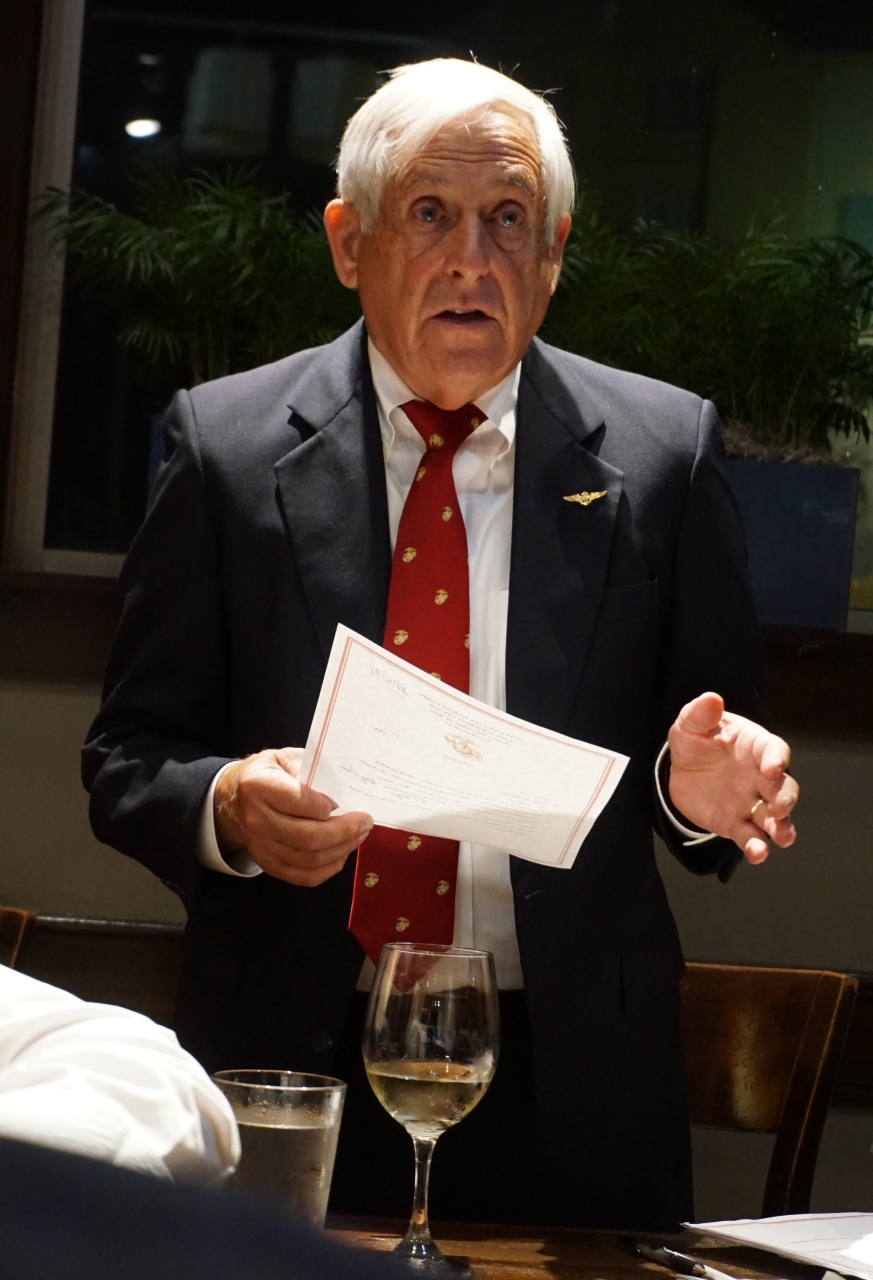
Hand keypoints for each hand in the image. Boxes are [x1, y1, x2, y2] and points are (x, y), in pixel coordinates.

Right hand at [214, 748, 372, 886]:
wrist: (232, 800)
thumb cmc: (267, 774)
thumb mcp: (284, 757)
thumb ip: (310, 768)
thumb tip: (341, 790)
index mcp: (259, 786)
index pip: (299, 801)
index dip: (327, 805)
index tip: (345, 802)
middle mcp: (256, 820)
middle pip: (308, 837)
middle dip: (345, 832)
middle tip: (366, 822)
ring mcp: (261, 846)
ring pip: (309, 859)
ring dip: (342, 849)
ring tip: (360, 835)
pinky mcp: (268, 864)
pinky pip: (303, 876)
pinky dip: (328, 868)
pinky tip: (342, 854)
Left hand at [667, 692, 797, 864]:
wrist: (681, 769)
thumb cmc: (695, 740)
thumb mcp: (690, 724)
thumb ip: (700, 714)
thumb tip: (712, 699)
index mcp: (756, 746)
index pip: (774, 751)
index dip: (777, 759)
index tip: (771, 767)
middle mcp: (760, 777)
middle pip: (783, 788)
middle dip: (785, 798)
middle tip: (781, 807)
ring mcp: (751, 802)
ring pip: (774, 818)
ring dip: (781, 828)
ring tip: (782, 838)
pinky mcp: (736, 824)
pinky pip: (751, 837)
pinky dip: (757, 847)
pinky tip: (758, 854)